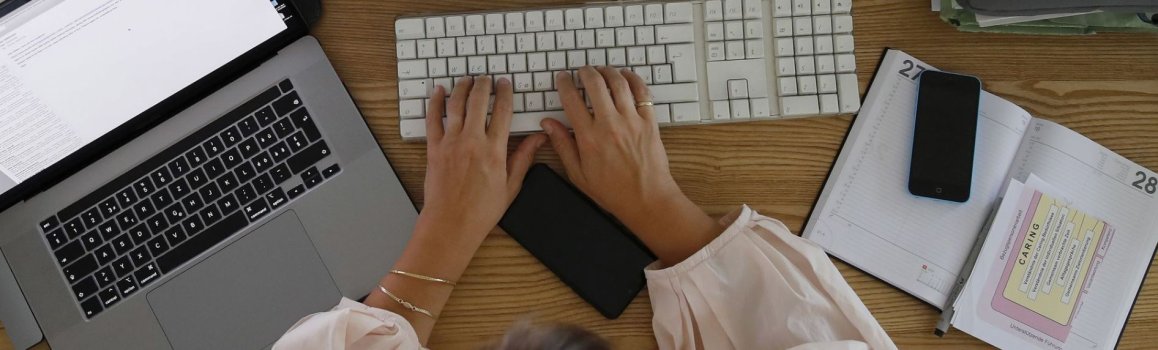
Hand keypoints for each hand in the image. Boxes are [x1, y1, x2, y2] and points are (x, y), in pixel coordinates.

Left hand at [421, 76, 545, 244]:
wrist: (451, 224)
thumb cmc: (481, 211)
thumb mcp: (511, 185)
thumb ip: (523, 157)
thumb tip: (538, 138)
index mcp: (494, 150)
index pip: (503, 112)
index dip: (505, 93)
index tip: (505, 84)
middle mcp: (472, 142)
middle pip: (479, 102)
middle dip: (484, 85)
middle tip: (487, 78)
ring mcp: (451, 143)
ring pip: (456, 105)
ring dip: (462, 88)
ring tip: (467, 79)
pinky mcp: (434, 148)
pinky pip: (433, 119)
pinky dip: (435, 102)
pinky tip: (438, 91)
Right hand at [540, 67, 680, 224]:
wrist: (647, 199)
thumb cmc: (613, 191)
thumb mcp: (578, 174)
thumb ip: (562, 145)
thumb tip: (548, 124)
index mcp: (588, 137)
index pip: (571, 99)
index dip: (564, 84)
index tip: (563, 79)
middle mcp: (609, 124)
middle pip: (595, 84)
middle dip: (586, 72)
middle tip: (582, 71)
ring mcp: (631, 121)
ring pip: (618, 83)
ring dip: (608, 71)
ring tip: (602, 70)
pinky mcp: (649, 122)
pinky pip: (642, 92)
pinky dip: (633, 79)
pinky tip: (626, 76)